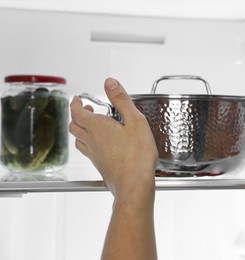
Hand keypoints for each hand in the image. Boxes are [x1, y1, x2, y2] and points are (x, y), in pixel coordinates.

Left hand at [68, 78, 157, 198]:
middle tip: (87, 109)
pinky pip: (87, 150)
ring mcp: (94, 154)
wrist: (134, 185)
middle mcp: (91, 140)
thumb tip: (109, 82)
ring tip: (92, 125)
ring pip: (79, 139)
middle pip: (74, 125)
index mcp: (97, 127)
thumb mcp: (135, 120)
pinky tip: (101, 145)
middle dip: (78, 115)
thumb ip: (121, 100)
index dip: (76, 103)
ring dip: (81, 129)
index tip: (79, 98)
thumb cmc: (137, 155)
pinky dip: (89, 142)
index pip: (77, 111)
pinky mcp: (99, 165)